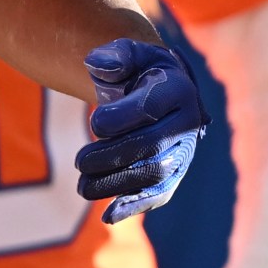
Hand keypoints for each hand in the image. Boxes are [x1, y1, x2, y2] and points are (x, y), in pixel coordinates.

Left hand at [76, 38, 207, 222]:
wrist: (156, 89)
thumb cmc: (135, 69)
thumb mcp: (126, 54)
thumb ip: (113, 56)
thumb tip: (97, 65)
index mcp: (177, 90)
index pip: (151, 108)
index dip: (122, 118)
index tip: (94, 123)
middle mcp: (188, 124)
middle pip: (153, 148)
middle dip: (113, 157)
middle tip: (79, 161)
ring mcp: (184, 152)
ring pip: (155, 175)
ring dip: (117, 183)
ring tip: (83, 186)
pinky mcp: (174, 174)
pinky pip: (158, 194)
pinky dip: (134, 206)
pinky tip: (108, 214)